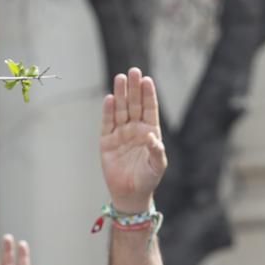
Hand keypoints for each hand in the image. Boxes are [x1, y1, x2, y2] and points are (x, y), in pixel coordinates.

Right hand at [100, 68, 165, 210]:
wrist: (130, 193)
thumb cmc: (148, 179)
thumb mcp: (157, 166)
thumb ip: (157, 151)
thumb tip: (152, 137)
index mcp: (150, 132)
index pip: (149, 109)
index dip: (148, 95)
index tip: (148, 80)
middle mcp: (135, 129)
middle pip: (135, 104)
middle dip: (134, 88)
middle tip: (133, 71)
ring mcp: (121, 133)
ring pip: (121, 109)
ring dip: (121, 94)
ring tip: (121, 78)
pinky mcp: (107, 140)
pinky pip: (107, 122)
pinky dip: (108, 111)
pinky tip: (110, 98)